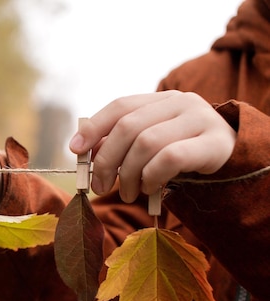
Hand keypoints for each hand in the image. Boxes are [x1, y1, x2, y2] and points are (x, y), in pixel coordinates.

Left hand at [69, 91, 236, 202]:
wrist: (233, 158)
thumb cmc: (183, 152)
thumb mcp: (151, 143)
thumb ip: (121, 143)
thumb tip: (83, 151)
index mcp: (160, 99)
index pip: (120, 106)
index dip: (94, 127)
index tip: (75, 150)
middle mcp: (179, 102)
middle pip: (128, 127)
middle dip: (106, 161)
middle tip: (99, 187)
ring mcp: (199, 119)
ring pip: (146, 143)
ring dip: (128, 174)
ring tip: (127, 193)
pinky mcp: (212, 143)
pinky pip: (170, 158)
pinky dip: (151, 176)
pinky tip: (149, 188)